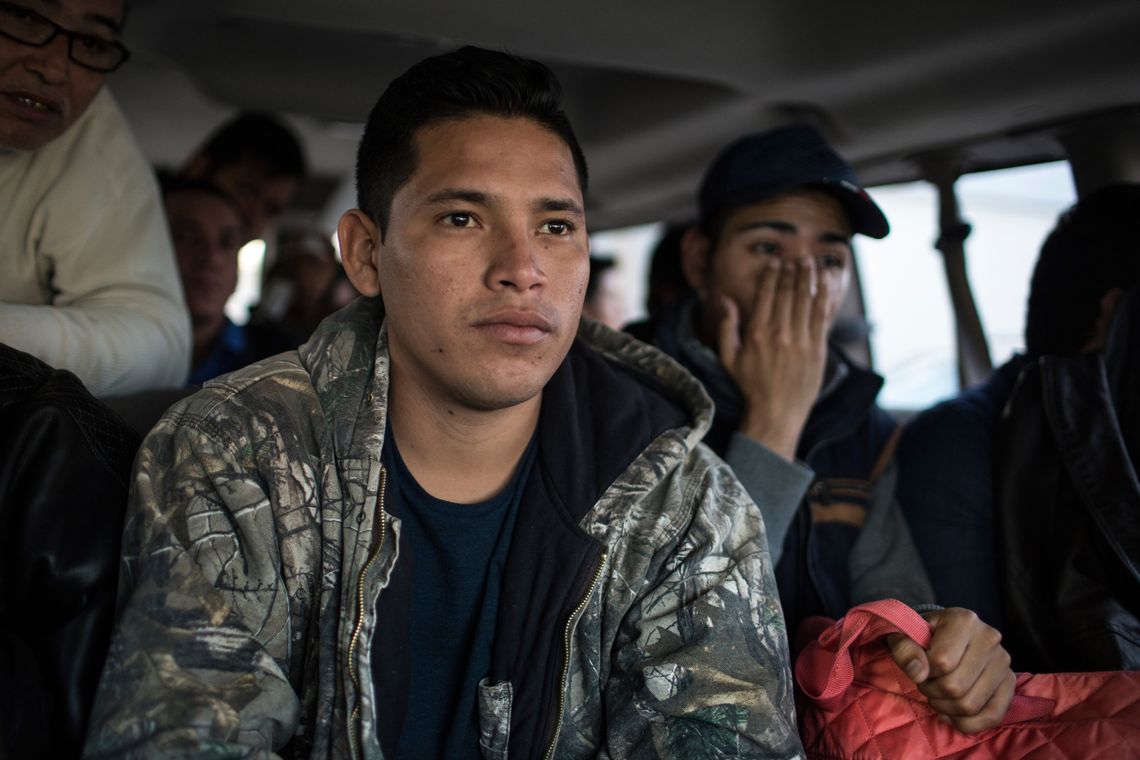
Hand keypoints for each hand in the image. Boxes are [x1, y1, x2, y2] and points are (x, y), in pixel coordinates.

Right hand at [718, 257, 832, 459]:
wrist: (776, 412)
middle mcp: (779, 333)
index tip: (777, 261)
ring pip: (806, 300)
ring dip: (809, 277)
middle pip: (788, 293)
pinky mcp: (817, 349)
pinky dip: (824, 296)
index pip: (766, 295)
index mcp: (756, 333)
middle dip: (792, 271)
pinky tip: (826, 282)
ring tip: (810, 262)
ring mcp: (800, 341)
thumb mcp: (729, 357)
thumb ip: (727, 327)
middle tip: (796, 256)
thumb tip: (725, 300)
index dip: (772, 275)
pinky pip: (822, 316)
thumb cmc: (750, 385)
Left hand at [888, 608, 1014, 733]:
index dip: (923, 672)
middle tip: (926, 684)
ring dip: (945, 708)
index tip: (919, 667)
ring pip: (970, 705)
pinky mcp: (1009, 683)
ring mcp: (1003, 662)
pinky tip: (951, 714)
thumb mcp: (904, 636)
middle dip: (932, 692)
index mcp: (964, 620)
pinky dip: (966, 723)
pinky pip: (992, 716)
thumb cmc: (922, 636)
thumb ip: (904, 649)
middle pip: (955, 687)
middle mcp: (989, 638)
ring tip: (938, 694)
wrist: (944, 636)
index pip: (941, 662)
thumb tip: (918, 672)